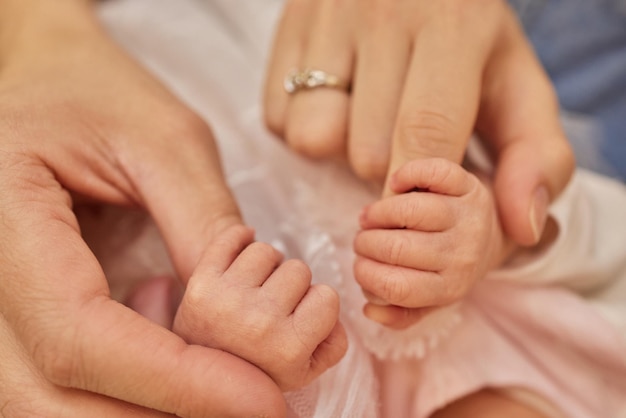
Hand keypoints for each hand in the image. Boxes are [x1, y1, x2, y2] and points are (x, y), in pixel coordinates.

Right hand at [0, 1, 283, 415]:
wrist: (46, 80)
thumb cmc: (97, 93)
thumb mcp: (165, 140)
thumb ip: (204, 227)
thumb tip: (249, 324)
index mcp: (2, 217)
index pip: (79, 336)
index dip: (175, 381)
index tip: (265, 398)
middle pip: (50, 398)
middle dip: (163, 415)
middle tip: (260, 407)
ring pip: (47, 404)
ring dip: (143, 413)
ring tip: (228, 384)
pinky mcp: (15, 314)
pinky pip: (58, 381)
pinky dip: (126, 394)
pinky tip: (179, 357)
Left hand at [173, 225, 347, 391]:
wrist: (203, 374)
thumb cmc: (260, 368)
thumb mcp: (305, 373)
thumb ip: (334, 345)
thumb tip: (330, 306)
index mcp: (288, 348)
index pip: (327, 296)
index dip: (318, 303)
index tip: (303, 315)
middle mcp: (258, 324)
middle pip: (299, 269)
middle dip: (292, 284)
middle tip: (277, 303)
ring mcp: (226, 301)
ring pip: (267, 251)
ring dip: (267, 265)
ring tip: (259, 285)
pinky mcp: (201, 284)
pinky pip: (230, 238)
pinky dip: (240, 238)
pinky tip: (243, 255)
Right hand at [263, 0, 573, 245]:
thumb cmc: (466, 37)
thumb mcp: (515, 84)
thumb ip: (535, 155)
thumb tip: (523, 227)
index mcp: (452, 24)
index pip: (425, 131)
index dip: (419, 188)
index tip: (420, 207)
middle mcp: (381, 14)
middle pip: (367, 152)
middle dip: (388, 166)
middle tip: (402, 140)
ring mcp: (325, 19)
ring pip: (314, 139)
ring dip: (341, 147)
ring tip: (366, 117)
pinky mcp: (283, 31)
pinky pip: (281, 120)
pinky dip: (307, 126)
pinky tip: (336, 100)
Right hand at [353, 158, 506, 328]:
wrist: (488, 235)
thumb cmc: (445, 267)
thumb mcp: (427, 299)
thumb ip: (399, 313)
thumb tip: (370, 310)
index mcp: (450, 288)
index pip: (398, 287)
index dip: (367, 276)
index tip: (359, 265)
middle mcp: (464, 255)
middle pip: (398, 248)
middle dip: (366, 244)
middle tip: (361, 241)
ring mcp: (469, 218)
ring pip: (411, 210)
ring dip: (378, 213)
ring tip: (368, 218)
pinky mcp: (470, 186)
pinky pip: (436, 173)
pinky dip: (409, 174)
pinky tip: (395, 185)